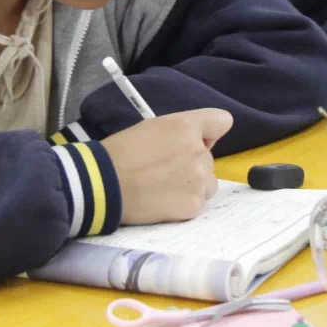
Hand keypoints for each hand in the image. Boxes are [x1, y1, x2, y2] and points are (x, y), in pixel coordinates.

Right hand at [101, 108, 232, 225]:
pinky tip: (162, 201)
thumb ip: (180, 131)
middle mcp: (199, 151)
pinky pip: (196, 202)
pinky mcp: (194, 205)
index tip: (199, 140)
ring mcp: (199, 180)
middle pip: (209, 158)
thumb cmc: (121, 153)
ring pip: (207, 182)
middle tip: (164, 170)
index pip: (222, 121)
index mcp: (186, 127)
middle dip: (192, 163)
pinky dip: (183, 203)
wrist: (104, 184)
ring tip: (163, 187)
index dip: (210, 132)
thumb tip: (200, 142)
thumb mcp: (151, 127)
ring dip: (192, 184)